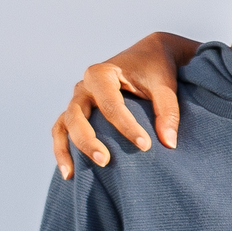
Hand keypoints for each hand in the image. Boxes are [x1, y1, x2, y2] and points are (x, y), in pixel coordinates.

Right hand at [50, 31, 199, 177]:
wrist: (148, 55)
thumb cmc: (156, 70)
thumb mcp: (164, 85)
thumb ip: (167, 111)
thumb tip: (169, 143)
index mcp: (101, 73)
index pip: (110, 104)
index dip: (126, 127)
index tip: (146, 146)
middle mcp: (84, 86)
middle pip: (77, 115)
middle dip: (88, 140)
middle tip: (106, 160)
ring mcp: (78, 100)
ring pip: (64, 125)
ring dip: (67, 149)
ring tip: (73, 175)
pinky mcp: (78, 112)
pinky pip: (62, 131)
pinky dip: (62, 150)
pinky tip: (70, 174)